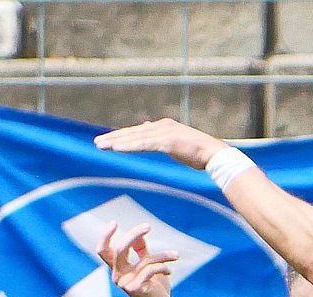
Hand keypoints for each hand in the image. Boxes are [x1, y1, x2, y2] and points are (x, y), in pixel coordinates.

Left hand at [93, 118, 227, 169]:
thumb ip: (160, 137)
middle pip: (133, 133)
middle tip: (97, 143)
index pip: (138, 132)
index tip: (108, 141)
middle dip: (114, 138)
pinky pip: (144, 144)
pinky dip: (130, 146)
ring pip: (135, 138)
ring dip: (117, 142)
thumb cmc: (199, 152)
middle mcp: (162, 126)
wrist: (215, 155)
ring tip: (101, 146)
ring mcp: (164, 133)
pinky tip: (117, 148)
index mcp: (164, 126)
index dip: (122, 137)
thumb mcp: (176, 142)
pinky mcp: (167, 141)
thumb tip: (147, 128)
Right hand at [97, 223, 178, 296]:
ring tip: (176, 255)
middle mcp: (118, 275)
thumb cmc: (155, 288)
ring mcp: (125, 283)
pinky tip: (170, 271)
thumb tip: (139, 235)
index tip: (113, 222)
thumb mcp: (148, 266)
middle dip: (133, 234)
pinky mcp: (136, 289)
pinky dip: (163, 267)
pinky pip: (150, 270)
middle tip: (148, 226)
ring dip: (163, 255)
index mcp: (118, 269)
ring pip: (143, 260)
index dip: (105, 236)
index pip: (103, 251)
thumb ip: (142, 252)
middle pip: (119, 249)